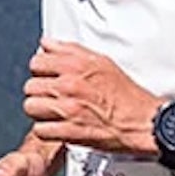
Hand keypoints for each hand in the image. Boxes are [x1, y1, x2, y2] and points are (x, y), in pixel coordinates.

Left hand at [23, 39, 157, 153]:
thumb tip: (47, 44)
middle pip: (30, 86)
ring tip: (56, 114)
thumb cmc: (128, 96)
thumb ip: (71, 51)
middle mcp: (69, 85)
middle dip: (41, 93)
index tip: (50, 79)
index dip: (42, 72)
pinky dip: (48, 131)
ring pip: (31, 108)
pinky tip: (60, 127)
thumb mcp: (103, 63)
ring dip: (41, 112)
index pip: (36, 62)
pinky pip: (40, 130)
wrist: (144, 123)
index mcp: (77, 65)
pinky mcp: (69, 131)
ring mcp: (68, 109)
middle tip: (56, 99)